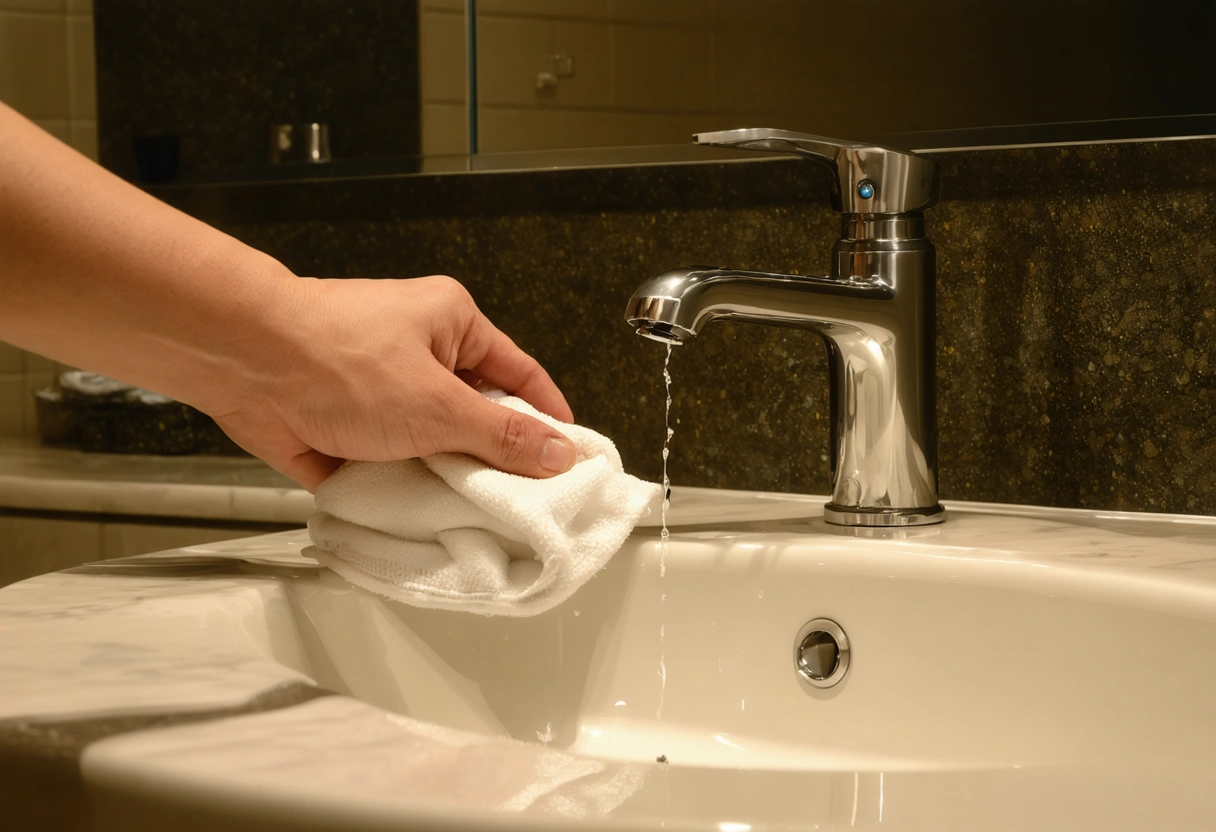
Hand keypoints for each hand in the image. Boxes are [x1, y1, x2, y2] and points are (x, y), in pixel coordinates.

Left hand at [207, 275, 576, 490]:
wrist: (243, 363)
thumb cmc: (344, 362)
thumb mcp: (439, 406)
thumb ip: (502, 436)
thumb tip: (562, 455)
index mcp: (451, 324)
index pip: (518, 374)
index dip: (547, 417)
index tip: (572, 462)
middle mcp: (417, 353)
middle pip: (473, 414)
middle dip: (492, 460)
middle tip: (525, 507)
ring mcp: (376, 393)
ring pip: (428, 446)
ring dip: (443, 481)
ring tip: (477, 525)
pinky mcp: (340, 430)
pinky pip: (384, 466)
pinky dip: (398, 492)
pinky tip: (421, 527)